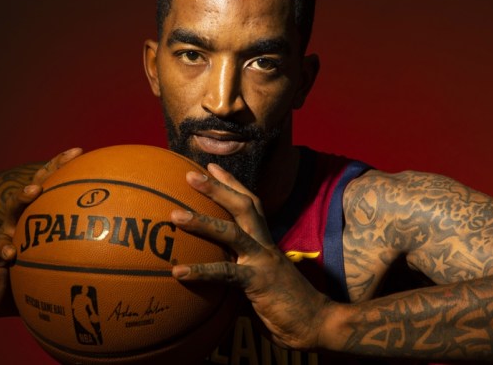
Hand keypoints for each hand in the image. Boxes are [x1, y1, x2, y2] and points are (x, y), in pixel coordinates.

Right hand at [0, 147, 82, 316]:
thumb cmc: (31, 277)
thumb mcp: (56, 263)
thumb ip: (76, 253)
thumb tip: (112, 246)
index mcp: (38, 217)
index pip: (51, 185)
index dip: (62, 166)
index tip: (79, 152)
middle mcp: (21, 219)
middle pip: (34, 187)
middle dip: (48, 171)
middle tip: (66, 159)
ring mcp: (5, 231)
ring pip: (13, 210)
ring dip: (23, 198)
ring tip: (34, 192)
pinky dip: (3, 247)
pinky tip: (11, 251)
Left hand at [170, 163, 331, 349]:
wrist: (317, 325)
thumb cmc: (288, 309)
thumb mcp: (259, 286)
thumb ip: (239, 276)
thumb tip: (211, 283)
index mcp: (266, 244)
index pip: (250, 205)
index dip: (232, 184)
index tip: (212, 167)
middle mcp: (265, 246)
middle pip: (243, 206)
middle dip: (217, 187)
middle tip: (190, 175)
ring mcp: (263, 262)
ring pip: (232, 232)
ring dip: (203, 221)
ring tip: (175, 215)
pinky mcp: (259, 282)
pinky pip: (226, 273)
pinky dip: (201, 271)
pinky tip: (178, 272)